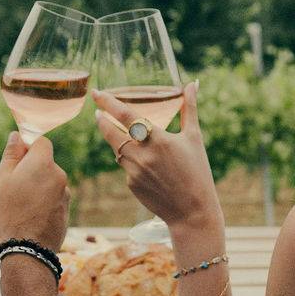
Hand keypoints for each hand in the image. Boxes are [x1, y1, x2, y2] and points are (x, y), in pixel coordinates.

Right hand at [0, 131, 68, 250]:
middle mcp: (60, 176)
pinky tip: (30, 217)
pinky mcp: (66, 211)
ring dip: (38, 187)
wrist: (26, 250)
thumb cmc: (9, 212)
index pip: (42, 142)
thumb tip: (17, 136)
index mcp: (44, 163)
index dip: (28, 148)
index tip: (16, 162)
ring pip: (49, 182)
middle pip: (46, 163)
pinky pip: (53, 198)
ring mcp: (65, 194)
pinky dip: (44, 202)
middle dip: (32, 170)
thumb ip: (11, 154)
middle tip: (13, 188)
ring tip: (21, 206)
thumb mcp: (1, 179)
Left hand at [93, 82, 221, 230]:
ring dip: (115, 139)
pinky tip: (142, 162)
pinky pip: (125, 166)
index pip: (126, 116)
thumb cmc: (197, 171)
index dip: (108, 102)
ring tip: (117, 131)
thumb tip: (193, 83)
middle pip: (111, 132)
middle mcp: (142, 154)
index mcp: (158, 139)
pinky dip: (129, 159)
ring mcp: (134, 171)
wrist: (192, 212)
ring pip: (117, 148)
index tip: (97, 93)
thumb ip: (190, 108)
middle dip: (102, 120)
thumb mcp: (194, 138)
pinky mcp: (131, 184)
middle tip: (98, 111)